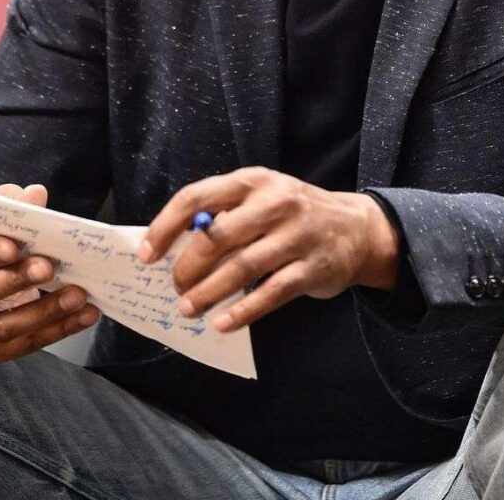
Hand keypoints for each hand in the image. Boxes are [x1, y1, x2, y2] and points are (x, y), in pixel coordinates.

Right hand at [0, 182, 99, 363]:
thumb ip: (12, 205)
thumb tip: (34, 193)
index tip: (15, 246)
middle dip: (17, 281)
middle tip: (49, 267)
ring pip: (2, 327)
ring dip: (44, 312)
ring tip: (78, 296)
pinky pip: (23, 345)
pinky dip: (57, 331)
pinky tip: (84, 315)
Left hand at [140, 167, 398, 331]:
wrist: (356, 228)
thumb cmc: (294, 213)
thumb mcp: (262, 196)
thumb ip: (225, 214)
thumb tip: (175, 247)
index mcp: (253, 181)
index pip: (197, 197)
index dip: (166, 226)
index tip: (147, 253)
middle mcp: (274, 203)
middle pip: (217, 236)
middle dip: (187, 267)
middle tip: (175, 287)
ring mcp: (295, 236)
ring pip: (241, 267)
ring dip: (208, 292)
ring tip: (187, 309)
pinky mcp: (311, 268)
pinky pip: (270, 294)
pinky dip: (242, 312)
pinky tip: (221, 323)